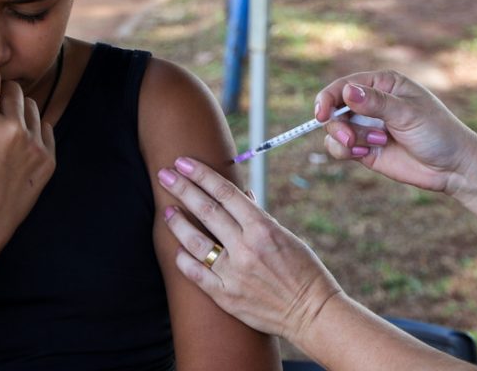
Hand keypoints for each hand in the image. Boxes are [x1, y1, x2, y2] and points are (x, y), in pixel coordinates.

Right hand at [0, 68, 55, 252]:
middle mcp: (12, 129)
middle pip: (14, 89)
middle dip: (2, 94)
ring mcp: (33, 145)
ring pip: (31, 106)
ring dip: (19, 111)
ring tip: (2, 134)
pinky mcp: (48, 159)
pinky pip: (45, 128)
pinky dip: (33, 131)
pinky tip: (16, 149)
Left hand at [157, 157, 341, 342]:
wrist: (312, 313)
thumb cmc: (304, 271)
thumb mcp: (286, 236)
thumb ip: (260, 216)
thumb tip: (242, 194)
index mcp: (262, 228)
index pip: (225, 193)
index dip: (202, 175)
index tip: (184, 162)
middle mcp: (245, 248)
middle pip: (206, 211)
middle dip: (182, 189)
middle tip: (164, 174)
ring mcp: (233, 273)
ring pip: (195, 242)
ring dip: (178, 223)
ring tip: (167, 210)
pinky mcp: (226, 297)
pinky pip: (196, 275)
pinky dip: (184, 260)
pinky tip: (178, 250)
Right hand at [315, 70, 476, 194]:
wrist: (453, 167)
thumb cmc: (438, 132)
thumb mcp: (408, 114)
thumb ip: (377, 103)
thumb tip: (348, 91)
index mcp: (383, 84)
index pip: (345, 85)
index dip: (328, 97)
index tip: (321, 114)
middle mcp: (370, 103)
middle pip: (334, 108)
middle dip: (338, 124)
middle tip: (350, 139)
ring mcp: (366, 126)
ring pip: (334, 129)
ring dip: (346, 139)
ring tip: (374, 144)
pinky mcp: (364, 148)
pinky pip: (339, 147)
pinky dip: (345, 152)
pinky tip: (365, 154)